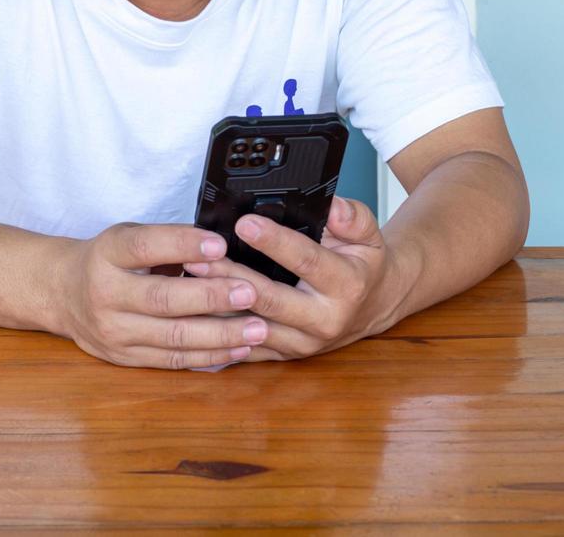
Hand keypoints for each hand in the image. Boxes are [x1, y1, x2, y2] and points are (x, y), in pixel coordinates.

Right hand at [53, 223, 271, 368]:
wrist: (62, 293)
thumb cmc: (108, 260)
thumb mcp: (127, 236)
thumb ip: (167, 240)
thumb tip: (221, 246)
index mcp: (108, 254)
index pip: (145, 247)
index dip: (183, 245)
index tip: (220, 245)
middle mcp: (106, 294)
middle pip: (163, 299)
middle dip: (212, 297)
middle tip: (251, 293)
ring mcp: (114, 332)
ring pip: (172, 337)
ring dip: (220, 334)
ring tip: (258, 328)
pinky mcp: (125, 358)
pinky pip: (172, 360)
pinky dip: (209, 356)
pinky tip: (239, 348)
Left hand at [182, 197, 408, 361]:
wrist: (373, 307)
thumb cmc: (364, 265)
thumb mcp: (369, 234)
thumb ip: (352, 217)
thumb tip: (331, 207)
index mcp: (346, 286)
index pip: (306, 261)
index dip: (274, 242)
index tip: (244, 224)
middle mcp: (324, 320)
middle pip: (270, 300)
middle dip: (232, 277)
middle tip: (199, 256)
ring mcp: (303, 343)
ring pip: (251, 327)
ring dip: (218, 305)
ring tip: (190, 278)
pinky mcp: (284, 356)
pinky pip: (245, 346)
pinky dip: (218, 330)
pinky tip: (194, 310)